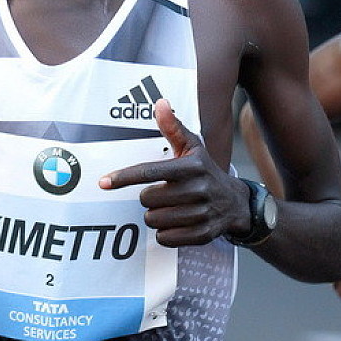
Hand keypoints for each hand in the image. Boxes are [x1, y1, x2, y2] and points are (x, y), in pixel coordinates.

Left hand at [99, 98, 248, 245]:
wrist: (235, 203)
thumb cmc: (204, 171)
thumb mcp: (192, 148)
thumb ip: (173, 127)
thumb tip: (161, 103)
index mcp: (192, 166)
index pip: (150, 172)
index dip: (124, 177)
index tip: (104, 182)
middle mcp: (198, 189)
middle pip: (147, 199)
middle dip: (148, 198)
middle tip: (161, 193)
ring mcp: (202, 213)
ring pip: (154, 220)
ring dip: (155, 215)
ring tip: (170, 207)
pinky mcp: (203, 234)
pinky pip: (166, 238)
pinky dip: (165, 233)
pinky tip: (176, 223)